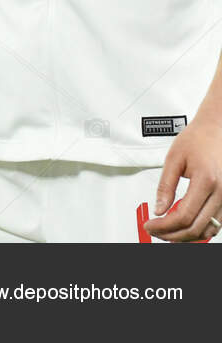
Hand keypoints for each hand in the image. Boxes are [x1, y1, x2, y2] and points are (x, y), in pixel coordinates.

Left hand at [144, 116, 221, 241]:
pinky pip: (218, 223)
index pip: (183, 216)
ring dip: (188, 235)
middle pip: (197, 228)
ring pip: (209, 230)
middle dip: (173, 235)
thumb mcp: (174, 158)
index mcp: (206, 181)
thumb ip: (165, 186)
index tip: (150, 225)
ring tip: (168, 232)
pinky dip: (201, 228)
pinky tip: (185, 224)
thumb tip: (158, 209)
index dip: (164, 226)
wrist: (218, 128)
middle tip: (156, 232)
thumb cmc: (198, 138)